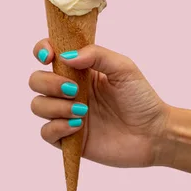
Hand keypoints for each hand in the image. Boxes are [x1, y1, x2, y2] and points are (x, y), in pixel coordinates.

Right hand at [29, 39, 169, 167]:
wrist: (154, 134)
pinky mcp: (70, 139)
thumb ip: (97, 55)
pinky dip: (57, 127)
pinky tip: (79, 126)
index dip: (41, 51)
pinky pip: (46, 132)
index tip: (49, 57)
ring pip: (38, 106)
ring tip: (83, 112)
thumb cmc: (141, 99)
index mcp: (80, 70)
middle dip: (49, 83)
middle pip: (36, 80)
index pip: (48, 54)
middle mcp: (70, 91)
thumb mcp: (124, 68)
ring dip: (55, 107)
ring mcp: (67, 115)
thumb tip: (66, 56)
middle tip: (74, 90)